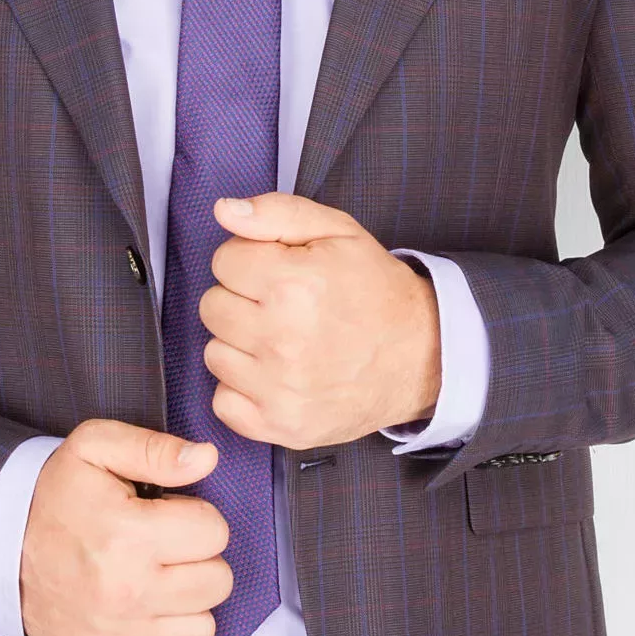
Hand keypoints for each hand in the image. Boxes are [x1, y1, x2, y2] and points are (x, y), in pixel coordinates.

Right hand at [19, 419, 231, 635]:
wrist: (1, 549)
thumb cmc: (56, 497)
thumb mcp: (95, 448)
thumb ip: (154, 449)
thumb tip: (206, 458)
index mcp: (128, 536)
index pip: (214, 532)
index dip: (197, 517)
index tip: (168, 516)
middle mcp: (126, 593)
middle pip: (217, 582)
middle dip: (198, 559)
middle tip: (165, 549)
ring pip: (203, 628)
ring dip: (188, 604)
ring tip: (157, 580)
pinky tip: (149, 617)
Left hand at [200, 193, 441, 448]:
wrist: (422, 355)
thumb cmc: (375, 290)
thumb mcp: (337, 231)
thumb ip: (276, 213)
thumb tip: (223, 210)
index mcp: (293, 284)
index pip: (223, 261)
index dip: (250, 261)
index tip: (277, 273)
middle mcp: (283, 338)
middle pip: (212, 307)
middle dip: (241, 300)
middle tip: (281, 307)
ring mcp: (280, 387)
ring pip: (214, 353)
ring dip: (240, 345)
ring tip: (282, 340)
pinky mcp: (281, 424)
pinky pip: (223, 402)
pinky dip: (242, 390)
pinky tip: (274, 375)